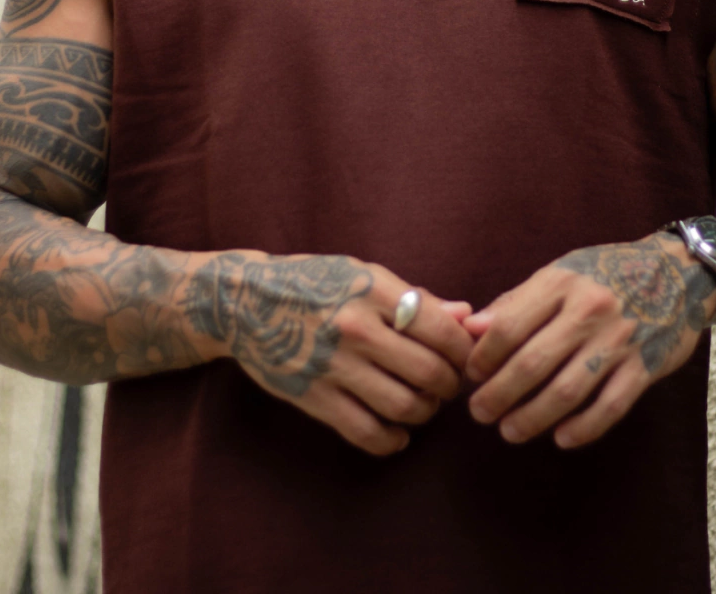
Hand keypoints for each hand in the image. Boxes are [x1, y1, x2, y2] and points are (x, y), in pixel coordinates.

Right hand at [203, 251, 473, 455]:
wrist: (247, 302)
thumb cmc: (316, 282)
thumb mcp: (366, 276)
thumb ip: (418, 298)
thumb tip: (468, 317)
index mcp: (374, 291)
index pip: (442, 330)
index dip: (464, 351)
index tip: (464, 357)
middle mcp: (357, 328)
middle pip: (430, 373)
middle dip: (450, 385)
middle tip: (448, 384)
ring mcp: (335, 366)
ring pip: (405, 406)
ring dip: (426, 412)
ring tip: (424, 404)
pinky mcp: (314, 398)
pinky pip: (367, 433)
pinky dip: (393, 440)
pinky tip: (398, 433)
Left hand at [463, 234, 715, 448]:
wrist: (678, 272)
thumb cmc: (607, 273)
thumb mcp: (560, 273)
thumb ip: (516, 301)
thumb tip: (471, 328)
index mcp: (562, 282)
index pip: (510, 326)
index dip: (484, 357)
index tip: (471, 375)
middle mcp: (589, 310)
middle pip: (532, 364)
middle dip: (499, 395)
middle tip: (479, 413)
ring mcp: (618, 340)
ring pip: (567, 391)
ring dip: (532, 418)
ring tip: (510, 431)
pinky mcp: (644, 367)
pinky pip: (609, 406)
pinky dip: (583, 428)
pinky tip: (561, 438)